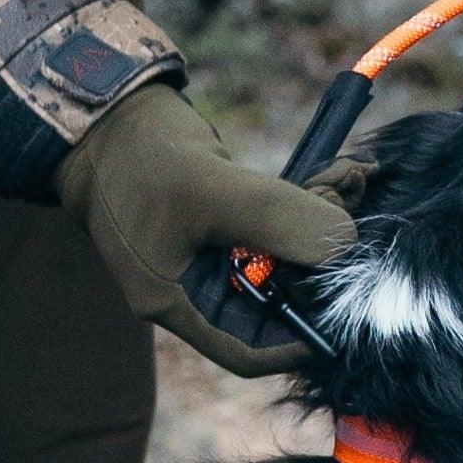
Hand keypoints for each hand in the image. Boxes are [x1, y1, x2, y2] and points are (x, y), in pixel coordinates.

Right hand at [54, 84, 361, 378]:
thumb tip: (346, 245)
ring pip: (278, 263)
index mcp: (173, 302)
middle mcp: (190, 288)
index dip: (299, 340)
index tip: (344, 307)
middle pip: (270, 306)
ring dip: (316, 233)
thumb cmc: (142, 157)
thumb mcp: (212, 190)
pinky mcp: (221, 223)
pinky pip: (273, 230)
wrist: (110, 110)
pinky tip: (333, 177)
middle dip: (315, 272)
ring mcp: (205, 255)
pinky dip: (304, 209)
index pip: (247, 351)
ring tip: (345, 186)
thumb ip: (278, 220)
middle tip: (352, 227)